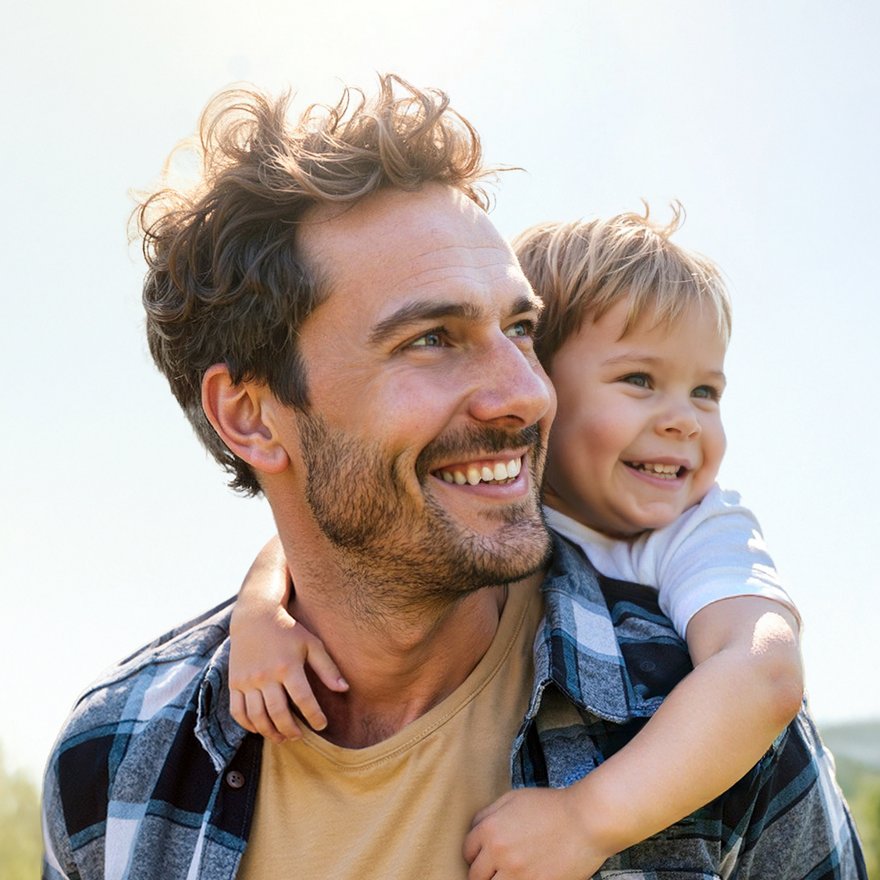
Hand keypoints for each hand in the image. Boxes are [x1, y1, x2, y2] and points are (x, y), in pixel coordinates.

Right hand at [229, 607, 347, 742]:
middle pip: (278, 713)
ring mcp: (247, 680)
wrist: (254, 617)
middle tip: (299, 737)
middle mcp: (265, 675)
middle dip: (291, 730)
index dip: (314, 716)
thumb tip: (344, 689)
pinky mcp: (234, 682)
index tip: (321, 725)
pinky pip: (237, 711)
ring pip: (257, 716)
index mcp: (288, 666)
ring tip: (282, 737)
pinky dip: (247, 725)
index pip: (303, 699)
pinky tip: (259, 728)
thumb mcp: (311, 644)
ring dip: (269, 732)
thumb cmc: (288, 631)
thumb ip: (327, 668)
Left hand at [463, 787, 609, 879]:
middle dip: (482, 872)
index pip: (467, 851)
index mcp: (491, 830)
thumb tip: (475, 828)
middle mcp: (499, 854)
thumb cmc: (552, 806)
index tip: (482, 855)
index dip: (474, 852)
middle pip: (475, 875)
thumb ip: (489, 813)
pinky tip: (523, 877)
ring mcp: (517, 874)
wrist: (585, 821)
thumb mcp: (514, 798)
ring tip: (508, 874)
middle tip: (494, 868)